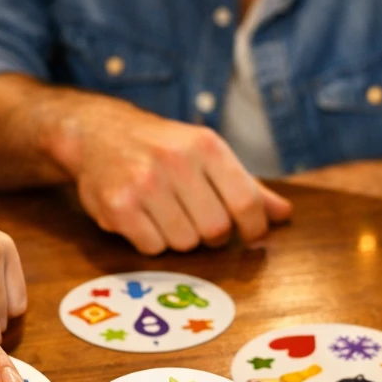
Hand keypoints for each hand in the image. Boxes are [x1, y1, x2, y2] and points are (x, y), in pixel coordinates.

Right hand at [51, 101, 292, 254]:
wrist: (98, 134)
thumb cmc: (161, 147)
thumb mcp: (206, 154)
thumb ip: (246, 186)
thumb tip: (284, 214)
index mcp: (206, 145)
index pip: (246, 201)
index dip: (254, 228)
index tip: (251, 235)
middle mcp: (176, 161)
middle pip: (215, 229)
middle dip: (210, 234)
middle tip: (197, 221)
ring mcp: (144, 184)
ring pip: (184, 243)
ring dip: (178, 238)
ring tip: (165, 215)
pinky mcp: (118, 206)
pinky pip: (152, 248)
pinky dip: (151, 242)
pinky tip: (143, 220)